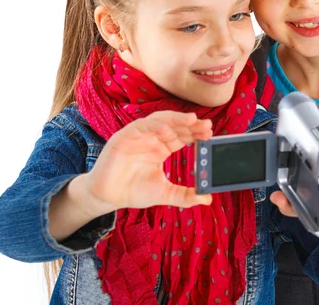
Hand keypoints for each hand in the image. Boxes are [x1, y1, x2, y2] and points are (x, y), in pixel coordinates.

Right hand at [82, 111, 213, 213]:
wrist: (108, 197)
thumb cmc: (134, 191)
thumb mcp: (164, 194)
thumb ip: (185, 196)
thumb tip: (207, 199)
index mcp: (162, 148)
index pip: (183, 136)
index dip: (196, 133)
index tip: (210, 134)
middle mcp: (153, 139)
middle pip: (175, 126)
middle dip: (191, 125)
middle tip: (207, 126)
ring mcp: (139, 136)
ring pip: (161, 121)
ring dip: (176, 119)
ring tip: (192, 120)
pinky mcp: (125, 136)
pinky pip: (141, 126)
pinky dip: (154, 125)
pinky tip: (166, 129)